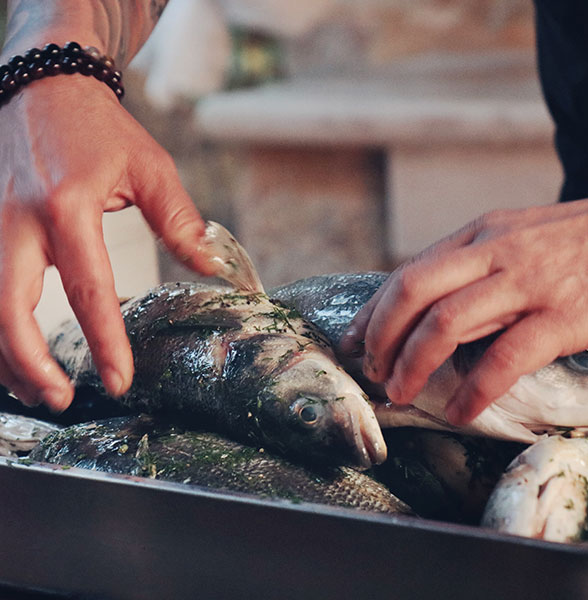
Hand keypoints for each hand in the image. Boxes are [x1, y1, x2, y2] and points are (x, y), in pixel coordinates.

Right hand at [0, 75, 213, 410]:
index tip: (120, 380)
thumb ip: (181, 222)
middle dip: (30, 364)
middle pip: (8, 309)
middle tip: (63, 398)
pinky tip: (16, 351)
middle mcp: (18, 222)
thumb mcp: (151, 168)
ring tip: (42, 389)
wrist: (45, 87)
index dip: (104, 342)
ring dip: (7, 356)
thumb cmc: (100, 128)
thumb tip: (210, 268)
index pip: (88, 290)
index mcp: (67, 209)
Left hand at [340, 198, 587, 423]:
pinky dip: (475, 390)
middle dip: (382, 336)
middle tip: (373, 371)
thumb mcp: (514, 240)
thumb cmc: (574, 244)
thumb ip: (470, 270)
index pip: (407, 273)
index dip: (372, 311)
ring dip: (414, 363)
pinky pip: (505, 359)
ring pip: (447, 322)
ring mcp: (528, 283)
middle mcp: (494, 252)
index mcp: (477, 235)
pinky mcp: (564, 316)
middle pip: (413, 291)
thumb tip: (424, 312)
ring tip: (401, 393)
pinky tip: (462, 412)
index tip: (351, 342)